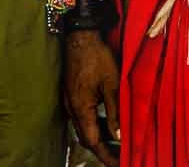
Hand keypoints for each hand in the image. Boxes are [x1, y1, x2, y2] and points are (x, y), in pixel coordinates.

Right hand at [63, 30, 120, 166]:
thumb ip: (115, 112)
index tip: (118, 164)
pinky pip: (81, 116)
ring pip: (83, 127)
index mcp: (81, 107)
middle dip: (102, 150)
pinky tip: (105, 121)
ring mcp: (69, 100)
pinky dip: (93, 124)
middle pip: (86, 137)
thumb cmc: (96, 56)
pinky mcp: (70, 93)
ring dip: (98, 136)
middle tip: (119, 156)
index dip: (106, 156)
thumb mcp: (112, 84)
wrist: (80, 35)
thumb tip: (119, 135)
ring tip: (115, 142)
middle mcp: (71, 107)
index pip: (92, 141)